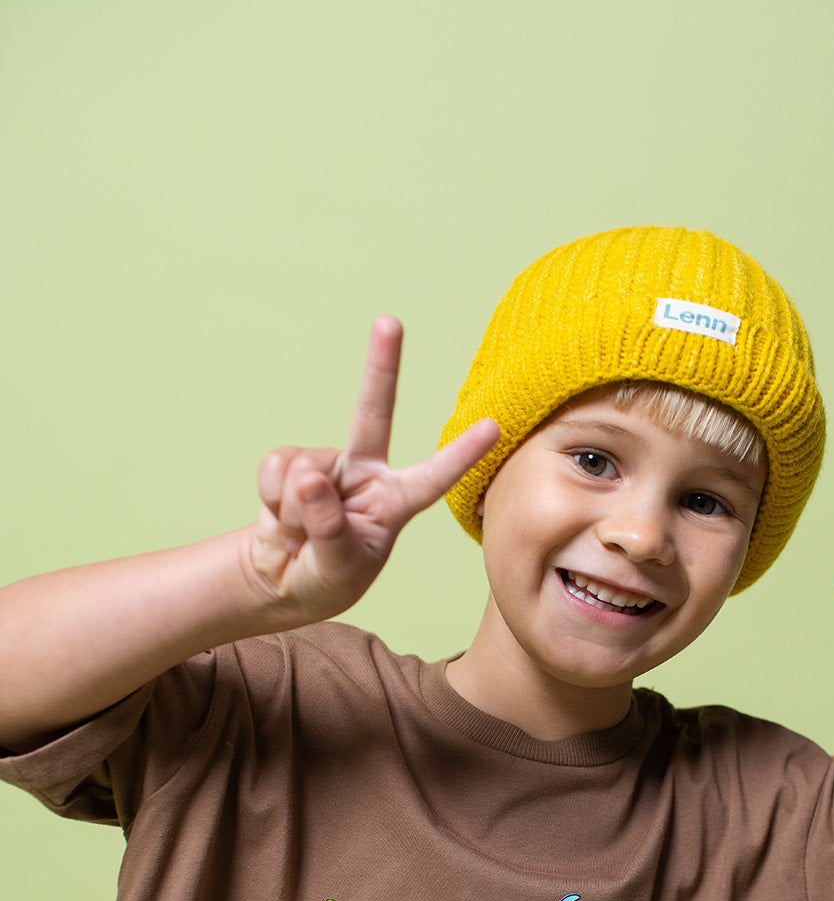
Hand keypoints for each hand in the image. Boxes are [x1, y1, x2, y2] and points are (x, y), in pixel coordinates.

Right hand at [247, 315, 497, 623]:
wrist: (280, 579)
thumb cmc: (325, 578)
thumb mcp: (336, 568)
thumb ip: (329, 529)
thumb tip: (310, 479)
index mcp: (396, 502)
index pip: (434, 477)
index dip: (462, 453)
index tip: (494, 426)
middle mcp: (367, 474)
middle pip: (374, 414)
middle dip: (381, 367)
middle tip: (390, 321)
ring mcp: (329, 465)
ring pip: (308, 469)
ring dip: (295, 511)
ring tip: (299, 535)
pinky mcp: (291, 463)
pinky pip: (277, 469)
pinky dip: (272, 498)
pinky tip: (279, 517)